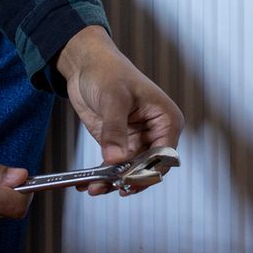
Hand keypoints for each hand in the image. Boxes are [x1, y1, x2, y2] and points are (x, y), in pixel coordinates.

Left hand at [57, 27, 183, 195]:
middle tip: (108, 186)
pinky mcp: (118, 144)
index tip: (128, 180)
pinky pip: (114, 166)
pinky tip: (87, 184)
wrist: (86, 64)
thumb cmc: (108, 71)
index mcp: (166, 120)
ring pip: (130, 171)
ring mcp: (136, 140)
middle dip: (128, 179)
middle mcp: (154, 133)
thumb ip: (115, 130)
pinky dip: (102, 176)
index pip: (164, 156)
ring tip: (94, 187)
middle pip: (147, 168)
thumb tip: (116, 158)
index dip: (147, 171)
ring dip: (112, 182)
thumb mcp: (113, 99)